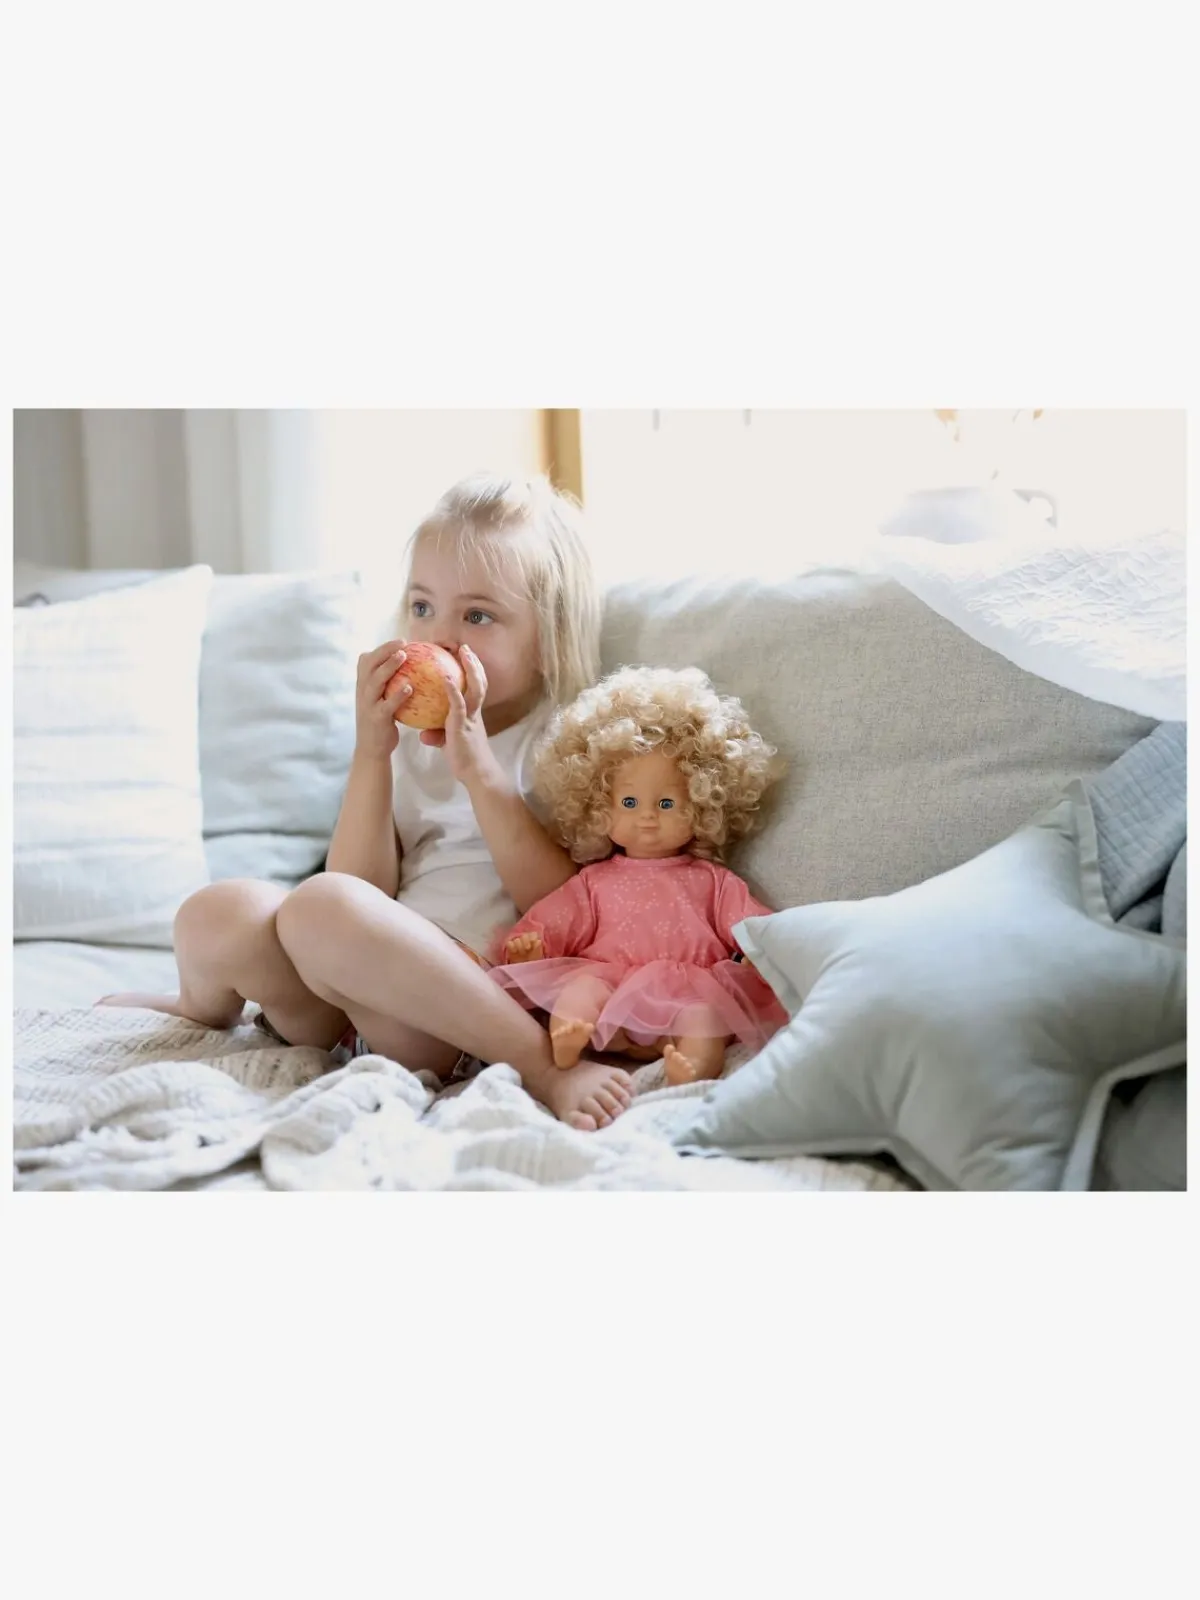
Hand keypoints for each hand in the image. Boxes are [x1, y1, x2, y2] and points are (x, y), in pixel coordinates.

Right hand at [353, 639, 412, 760]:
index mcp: (363, 685)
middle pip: (369, 665)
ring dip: (389, 667)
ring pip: (375, 680)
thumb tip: (411, 668)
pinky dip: (397, 695)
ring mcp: (367, 704)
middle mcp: (362, 691)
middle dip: (384, 651)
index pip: (367, 660)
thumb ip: (388, 684)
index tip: (400, 641)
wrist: (371, 749)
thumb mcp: (380, 699)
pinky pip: (387, 704)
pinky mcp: (376, 718)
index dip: (381, 648)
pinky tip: (410, 687)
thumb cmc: (381, 721)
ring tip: (404, 656)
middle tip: (402, 643)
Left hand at [419, 645, 496, 784]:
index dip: (473, 672)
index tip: (466, 657)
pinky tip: (445, 678)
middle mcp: (474, 712)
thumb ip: (438, 735)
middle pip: (479, 682)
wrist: (476, 773)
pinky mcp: (463, 726)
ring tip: (463, 653)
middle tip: (466, 648)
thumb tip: (423, 733)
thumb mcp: (450, 743)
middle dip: (474, 664)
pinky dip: (453, 690)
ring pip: (475, 688)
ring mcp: (470, 717)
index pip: (475, 688)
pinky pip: (458, 704)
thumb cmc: (464, 758)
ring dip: (470, 669)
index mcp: (472, 713)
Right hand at [505, 931, 544, 963]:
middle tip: (527, 949)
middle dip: (526, 942)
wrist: (525, 970)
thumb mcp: (538, 957)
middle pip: (524, 936)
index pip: (533, 934)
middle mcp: (525, 940)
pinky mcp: (510, 947)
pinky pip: (509, 943)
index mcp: (534, 940)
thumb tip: (538, 941)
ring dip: (519, 946)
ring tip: (521, 954)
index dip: (532, 938)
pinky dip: (512, 947)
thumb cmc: (533, 963)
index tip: (532, 944)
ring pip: (517, 939)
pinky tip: (514, 952)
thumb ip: (538, 948)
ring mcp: (517, 943)